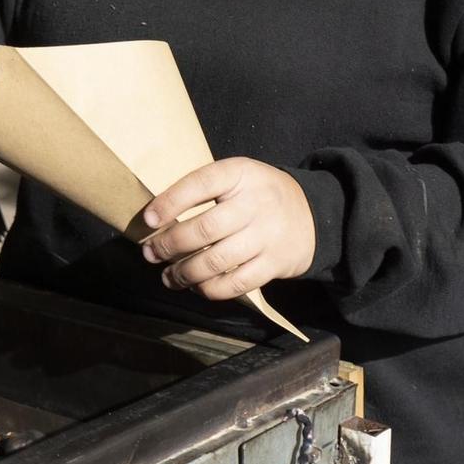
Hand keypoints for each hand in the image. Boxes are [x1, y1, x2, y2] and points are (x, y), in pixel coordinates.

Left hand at [138, 158, 316, 303]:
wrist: (315, 215)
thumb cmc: (259, 195)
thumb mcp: (238, 177)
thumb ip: (204, 190)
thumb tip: (157, 220)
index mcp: (240, 174)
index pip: (200, 184)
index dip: (170, 202)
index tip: (148, 220)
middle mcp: (256, 203)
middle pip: (204, 229)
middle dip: (169, 245)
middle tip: (151, 254)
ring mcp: (267, 235)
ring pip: (217, 261)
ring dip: (185, 273)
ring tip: (169, 276)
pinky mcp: (275, 264)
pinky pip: (236, 283)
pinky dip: (210, 289)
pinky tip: (197, 286)